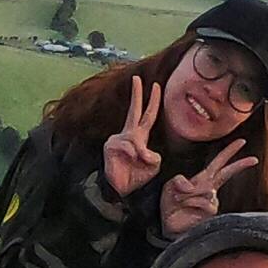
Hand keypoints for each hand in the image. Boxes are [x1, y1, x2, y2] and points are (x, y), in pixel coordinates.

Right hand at [100, 77, 163, 198]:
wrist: (120, 188)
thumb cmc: (136, 176)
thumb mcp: (153, 166)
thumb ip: (153, 157)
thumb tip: (146, 152)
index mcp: (140, 137)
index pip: (148, 115)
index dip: (153, 100)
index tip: (156, 85)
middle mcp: (129, 135)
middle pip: (135, 111)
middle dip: (137, 94)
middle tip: (137, 78)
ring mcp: (118, 139)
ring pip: (135, 138)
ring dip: (139, 153)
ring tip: (136, 163)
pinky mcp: (111, 146)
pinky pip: (128, 147)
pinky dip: (132, 155)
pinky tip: (128, 161)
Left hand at [158, 139, 256, 237]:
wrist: (170, 225)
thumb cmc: (172, 205)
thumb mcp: (170, 187)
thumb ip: (179, 181)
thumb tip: (191, 185)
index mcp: (203, 179)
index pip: (218, 163)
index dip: (229, 152)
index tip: (241, 141)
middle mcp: (210, 188)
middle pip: (227, 172)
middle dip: (239, 164)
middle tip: (254, 158)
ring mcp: (213, 200)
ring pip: (203, 189)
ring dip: (186, 194)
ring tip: (178, 200)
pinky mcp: (211, 211)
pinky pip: (201, 200)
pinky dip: (189, 201)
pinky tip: (184, 207)